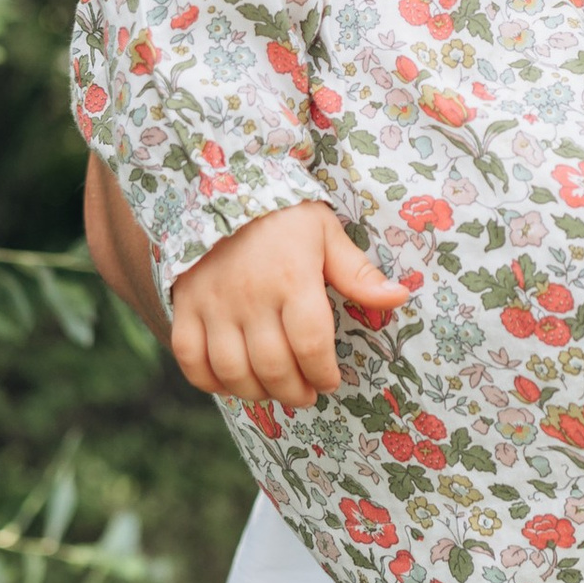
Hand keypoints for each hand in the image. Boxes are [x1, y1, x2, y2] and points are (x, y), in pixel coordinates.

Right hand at [168, 202, 409, 407]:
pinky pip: (190, 359)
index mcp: (292, 278)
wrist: (221, 188)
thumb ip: (357, 273)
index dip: (322, 373)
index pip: (311, 344)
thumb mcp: (324, 233)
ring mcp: (212, 303)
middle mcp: (250, 296)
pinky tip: (231, 381)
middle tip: (306, 395)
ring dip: (257, 392)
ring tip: (274, 390)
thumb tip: (399, 298)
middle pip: (273, 366)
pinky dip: (210, 381)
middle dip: (295, 391)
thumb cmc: (282, 215)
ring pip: (232, 370)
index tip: (329, 381)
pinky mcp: (185, 305)